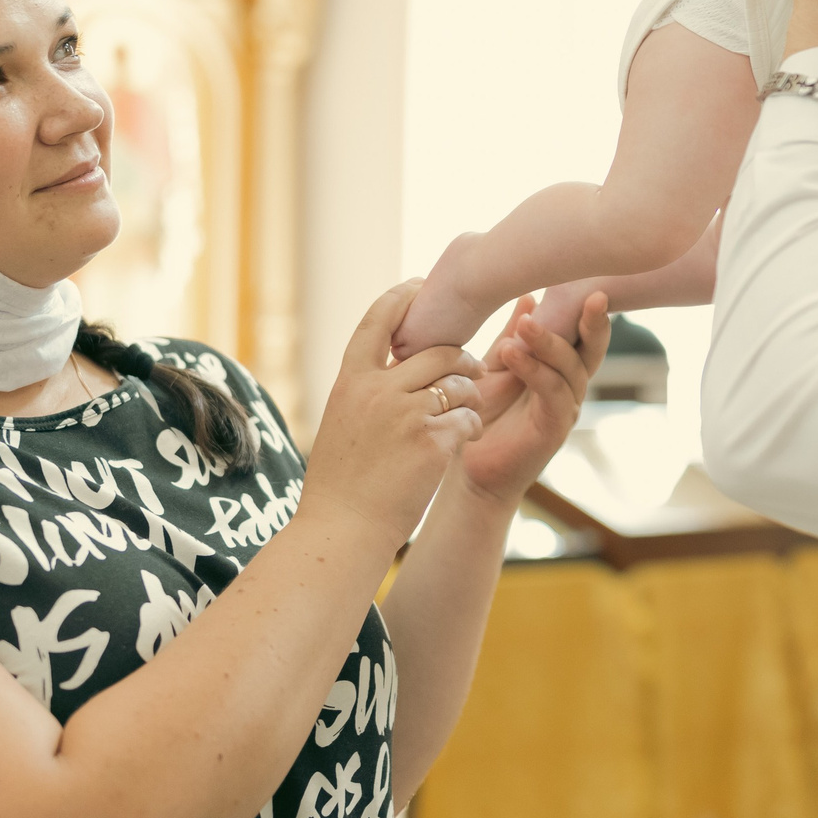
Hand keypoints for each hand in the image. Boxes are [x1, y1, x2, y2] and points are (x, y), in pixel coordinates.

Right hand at [301, 281, 486, 538]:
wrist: (341, 531)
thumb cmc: (341, 484)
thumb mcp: (342, 422)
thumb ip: (366, 390)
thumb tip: (394, 363)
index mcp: (350, 381)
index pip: (377, 320)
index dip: (402, 298)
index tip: (421, 286)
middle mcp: (377, 390)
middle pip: (438, 351)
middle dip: (463, 358)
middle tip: (476, 370)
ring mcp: (405, 415)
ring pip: (460, 383)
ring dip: (471, 395)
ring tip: (468, 413)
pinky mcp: (431, 442)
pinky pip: (468, 419)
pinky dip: (471, 428)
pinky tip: (465, 441)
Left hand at [456, 293, 610, 506]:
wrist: (470, 466)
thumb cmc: (484, 413)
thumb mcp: (497, 365)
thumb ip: (514, 334)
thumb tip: (529, 294)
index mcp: (562, 366)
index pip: (583, 332)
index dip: (588, 307)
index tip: (588, 279)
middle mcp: (572, 385)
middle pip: (593, 348)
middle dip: (594, 321)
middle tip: (592, 294)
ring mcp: (566, 408)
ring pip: (571, 368)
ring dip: (549, 343)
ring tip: (525, 324)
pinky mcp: (553, 429)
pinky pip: (552, 394)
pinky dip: (534, 371)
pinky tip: (511, 353)